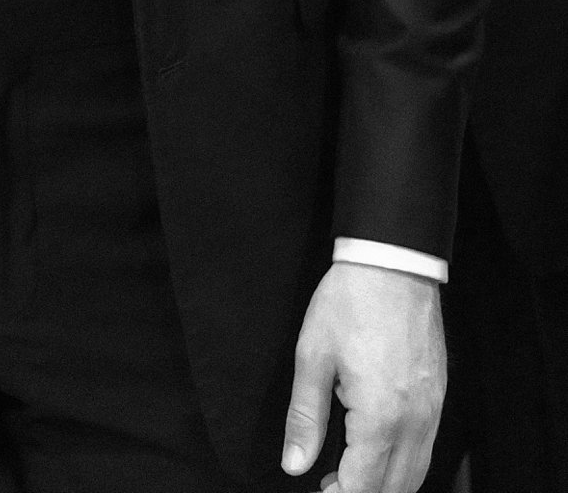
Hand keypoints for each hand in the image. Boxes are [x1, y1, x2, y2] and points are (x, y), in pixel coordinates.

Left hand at [283, 263, 444, 492]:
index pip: (364, 486)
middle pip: (394, 489)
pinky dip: (402, 464)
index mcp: (381, 416)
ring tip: (346, 472)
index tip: (316, 490)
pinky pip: (425, 449)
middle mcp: (415, 422)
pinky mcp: (438, 398)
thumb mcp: (312, 355)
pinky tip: (375, 449)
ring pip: (415, 474)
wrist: (393, 262)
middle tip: (327, 484)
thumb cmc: (351, 302)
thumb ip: (304, 417)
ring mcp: (432, 411)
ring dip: (383, 484)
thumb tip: (294, 462)